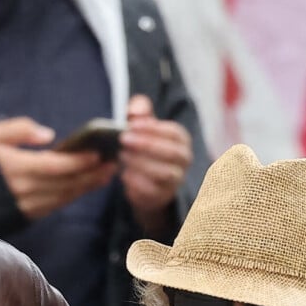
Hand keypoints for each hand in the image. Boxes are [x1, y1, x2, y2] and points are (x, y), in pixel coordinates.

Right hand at [0, 117, 116, 219]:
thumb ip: (18, 129)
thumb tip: (48, 134)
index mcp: (15, 168)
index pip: (54, 166)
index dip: (78, 161)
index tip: (98, 153)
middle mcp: (23, 190)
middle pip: (65, 184)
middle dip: (91, 174)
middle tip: (113, 162)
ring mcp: (26, 206)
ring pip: (64, 197)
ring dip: (87, 186)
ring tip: (107, 173)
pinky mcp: (26, 215)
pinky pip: (56, 205)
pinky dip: (73, 195)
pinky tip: (86, 185)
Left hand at [119, 95, 191, 232]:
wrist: (144, 179)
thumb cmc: (144, 143)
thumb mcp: (142, 124)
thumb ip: (140, 110)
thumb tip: (134, 111)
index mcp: (181, 139)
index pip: (174, 132)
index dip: (153, 128)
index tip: (131, 124)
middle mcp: (184, 160)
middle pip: (172, 153)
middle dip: (146, 145)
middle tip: (123, 139)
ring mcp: (176, 180)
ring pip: (164, 173)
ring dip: (141, 163)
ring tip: (122, 155)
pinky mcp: (162, 196)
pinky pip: (153, 191)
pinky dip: (137, 182)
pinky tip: (124, 174)